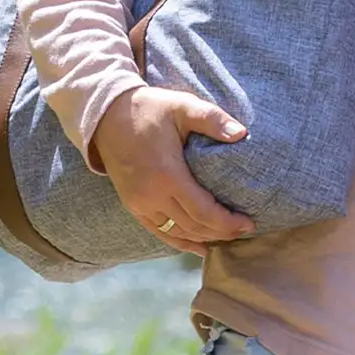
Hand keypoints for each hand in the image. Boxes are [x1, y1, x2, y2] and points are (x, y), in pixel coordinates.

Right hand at [91, 84, 252, 247]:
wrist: (105, 115)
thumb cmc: (149, 109)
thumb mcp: (182, 106)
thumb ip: (212, 119)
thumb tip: (241, 133)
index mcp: (167, 176)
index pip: (204, 212)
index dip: (228, 223)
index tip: (249, 224)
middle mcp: (151, 196)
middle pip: (193, 227)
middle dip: (222, 232)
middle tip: (245, 231)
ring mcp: (138, 203)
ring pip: (177, 233)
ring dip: (204, 238)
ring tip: (228, 237)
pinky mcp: (131, 204)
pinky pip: (158, 231)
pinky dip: (179, 242)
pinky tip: (199, 247)